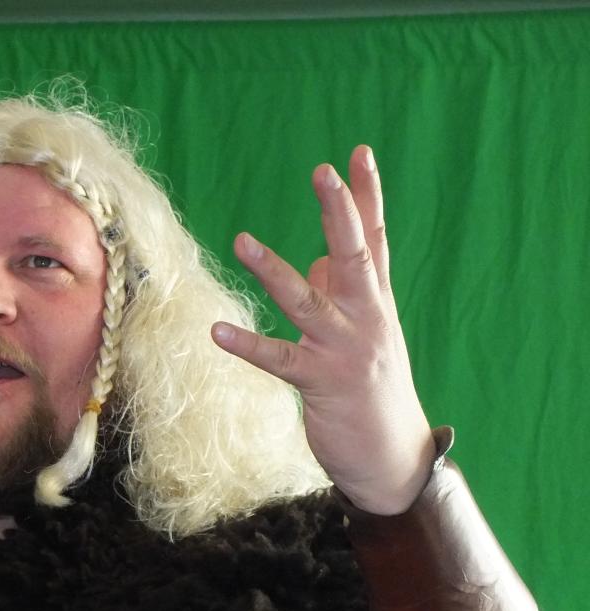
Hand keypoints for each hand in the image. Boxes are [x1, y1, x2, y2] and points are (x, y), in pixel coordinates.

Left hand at [211, 147, 432, 514]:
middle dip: (340, 212)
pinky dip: (248, 344)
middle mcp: (366, 319)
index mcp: (376, 303)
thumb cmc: (372, 390)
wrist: (394, 458)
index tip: (359, 152)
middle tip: (323, 171)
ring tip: (241, 240)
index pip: (374, 239)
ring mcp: (345, 350)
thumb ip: (340, 293)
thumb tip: (312, 261)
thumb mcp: (363, 335)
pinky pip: (278, 359)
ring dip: (274, 270)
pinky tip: (217, 331)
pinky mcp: (321, 384)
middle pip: (354, 255)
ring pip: (307, 301)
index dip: (367, 196)